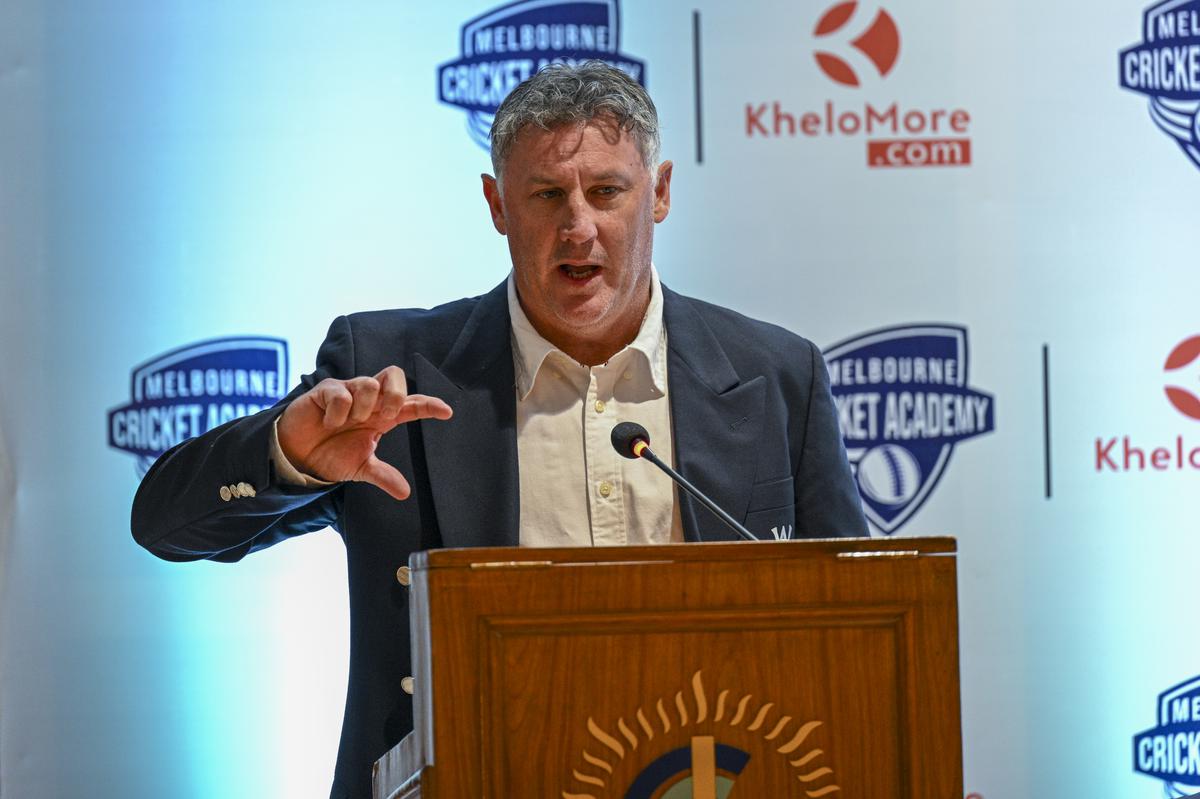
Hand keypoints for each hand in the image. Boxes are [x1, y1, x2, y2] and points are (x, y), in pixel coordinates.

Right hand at [277, 366, 451, 499]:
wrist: (296, 456)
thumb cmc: (330, 455)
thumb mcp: (360, 468)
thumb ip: (383, 475)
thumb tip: (405, 492)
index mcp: (383, 416)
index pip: (412, 405)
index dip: (429, 406)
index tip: (447, 412)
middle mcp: (370, 401)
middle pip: (394, 375)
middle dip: (397, 393)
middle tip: (390, 415)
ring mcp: (348, 392)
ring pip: (369, 383)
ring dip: (364, 406)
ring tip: (350, 423)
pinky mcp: (326, 390)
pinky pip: (341, 393)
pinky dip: (339, 410)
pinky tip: (329, 423)